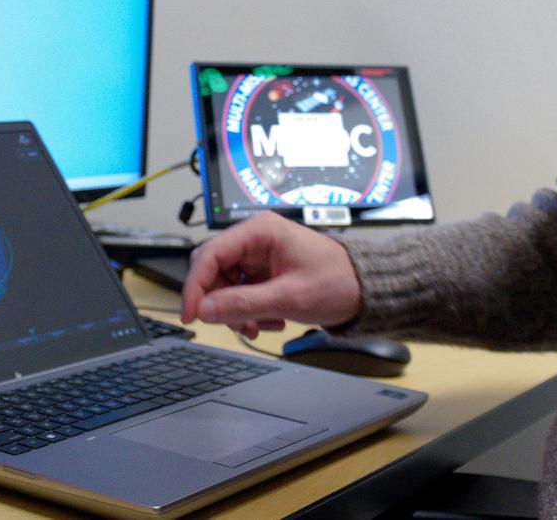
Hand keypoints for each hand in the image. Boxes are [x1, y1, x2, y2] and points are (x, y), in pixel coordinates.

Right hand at [179, 213, 361, 338]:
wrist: (364, 291)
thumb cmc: (337, 281)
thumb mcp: (289, 296)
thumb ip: (244, 303)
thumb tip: (206, 309)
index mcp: (259, 231)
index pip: (210, 254)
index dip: (195, 286)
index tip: (192, 314)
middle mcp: (255, 240)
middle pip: (212, 271)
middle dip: (219, 301)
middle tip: (234, 324)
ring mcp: (258, 258)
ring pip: (224, 287)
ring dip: (236, 311)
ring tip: (260, 325)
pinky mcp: (263, 274)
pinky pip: (239, 294)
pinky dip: (247, 312)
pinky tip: (268, 321)